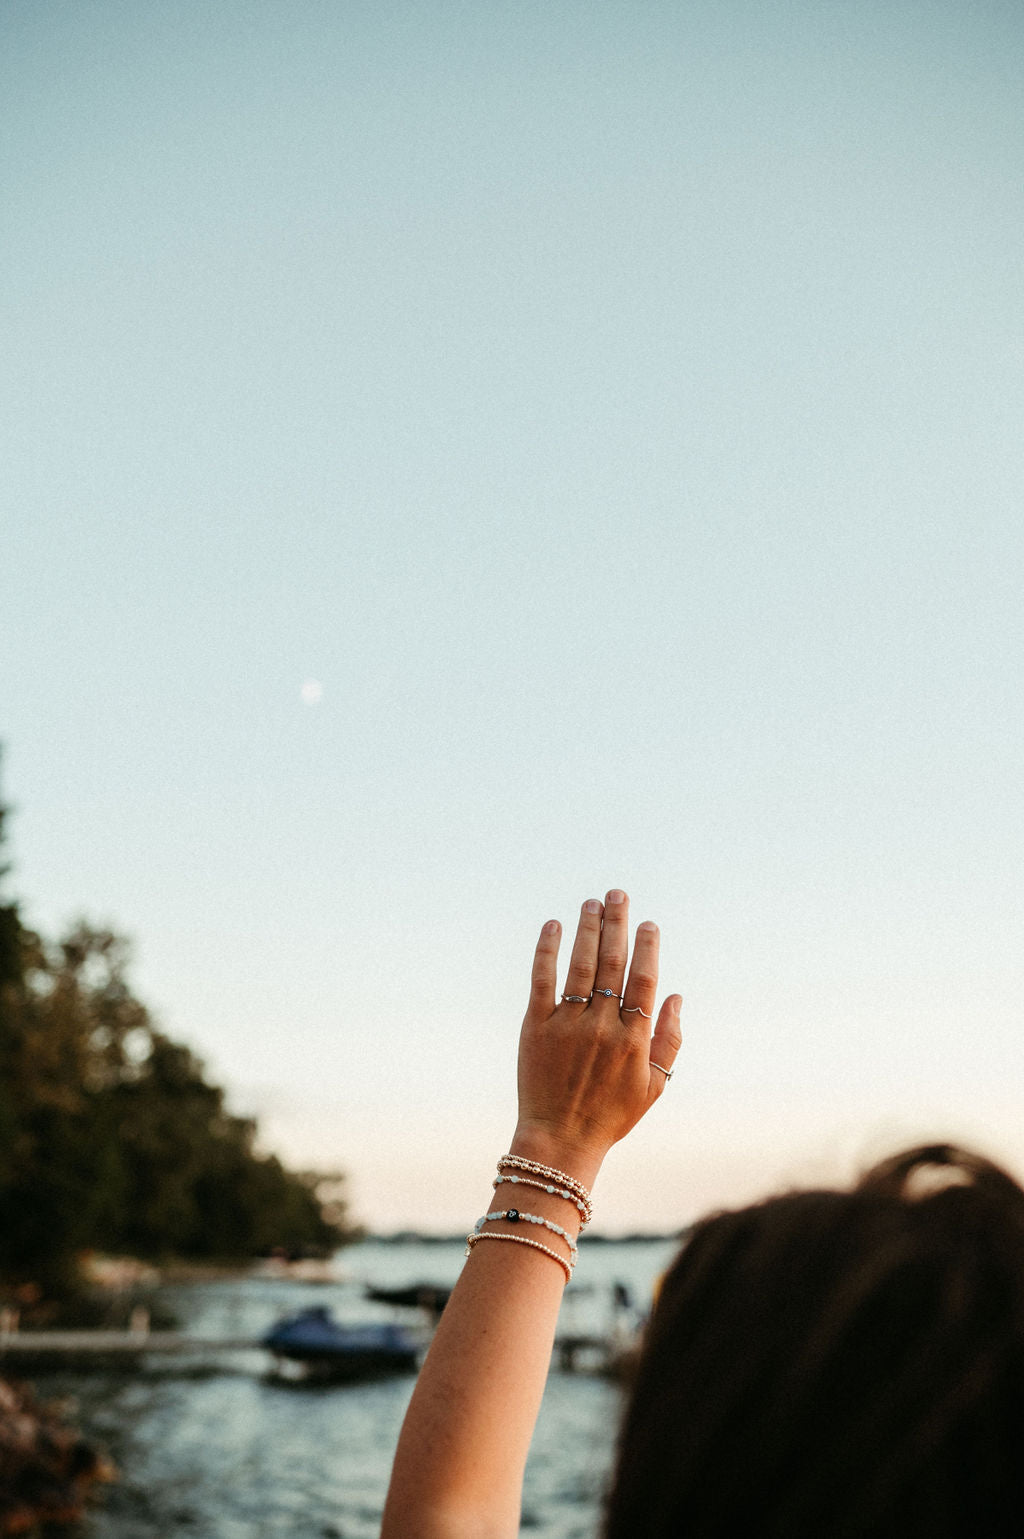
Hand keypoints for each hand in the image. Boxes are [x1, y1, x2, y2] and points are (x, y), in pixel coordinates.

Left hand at [512, 889, 681, 1184]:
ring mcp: (568, 1024)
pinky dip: (547, 950)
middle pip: (613, 963)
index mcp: (634, 1039)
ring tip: (590, 903)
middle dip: (617, 924)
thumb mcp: (654, 1086)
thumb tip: (674, 995)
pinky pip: (542, 980)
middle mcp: (602, 1026)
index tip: (648, 923)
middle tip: (616, 894)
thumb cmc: (611, 1115)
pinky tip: (553, 925)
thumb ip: (669, 1040)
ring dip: (587, 929)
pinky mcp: (536, 1026)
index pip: (643, 980)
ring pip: (580, 965)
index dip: (647, 947)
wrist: (561, 1141)